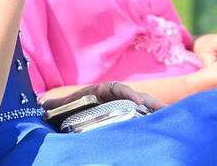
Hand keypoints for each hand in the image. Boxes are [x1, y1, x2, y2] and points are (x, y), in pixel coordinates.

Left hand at [40, 82, 165, 111]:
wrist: (71, 112)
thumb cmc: (69, 107)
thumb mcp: (63, 105)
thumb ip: (57, 104)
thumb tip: (44, 103)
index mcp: (104, 91)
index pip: (120, 89)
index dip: (130, 94)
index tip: (138, 103)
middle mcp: (117, 97)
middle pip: (138, 97)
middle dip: (152, 103)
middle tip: (166, 111)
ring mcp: (124, 106)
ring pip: (144, 107)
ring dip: (157, 112)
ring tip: (172, 120)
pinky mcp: (128, 116)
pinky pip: (143, 117)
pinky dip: (154, 120)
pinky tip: (166, 127)